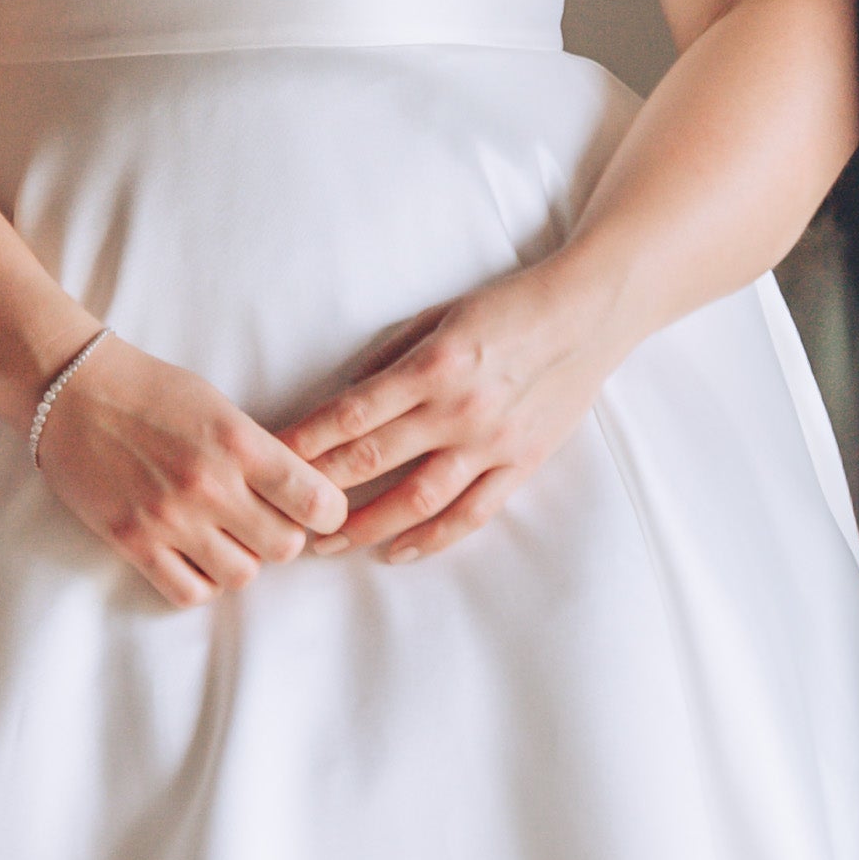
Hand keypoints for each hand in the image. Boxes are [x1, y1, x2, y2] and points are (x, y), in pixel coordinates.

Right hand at [36, 336, 347, 608]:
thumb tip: (300, 494)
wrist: (73, 391)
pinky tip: (195, 557)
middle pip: (285, 547)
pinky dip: (202, 582)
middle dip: (282, 537)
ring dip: (241, 560)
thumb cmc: (150, 390)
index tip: (316, 510)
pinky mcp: (133, 542)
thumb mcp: (219, 406)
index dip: (327, 512)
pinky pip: (190, 592)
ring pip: (242, 575)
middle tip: (263, 521)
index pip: (315, 501)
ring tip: (225, 537)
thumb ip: (259, 451)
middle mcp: (209, 484)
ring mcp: (169, 518)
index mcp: (238, 442)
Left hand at [286, 264, 618, 564]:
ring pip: (417, 500)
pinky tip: (398, 552)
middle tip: (285, 514)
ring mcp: (492, 444)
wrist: (588, 314)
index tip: (270, 461)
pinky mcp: (521, 464)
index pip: (352, 414)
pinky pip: (471, 514)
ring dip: (367, 527)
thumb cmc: (508, 307)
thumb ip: (390, 358)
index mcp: (432, 366)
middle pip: (373, 460)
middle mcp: (458, 409)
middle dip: (322, 490)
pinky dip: (431, 539)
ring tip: (329, 544)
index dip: (306, 442)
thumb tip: (344, 397)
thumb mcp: (439, 315)